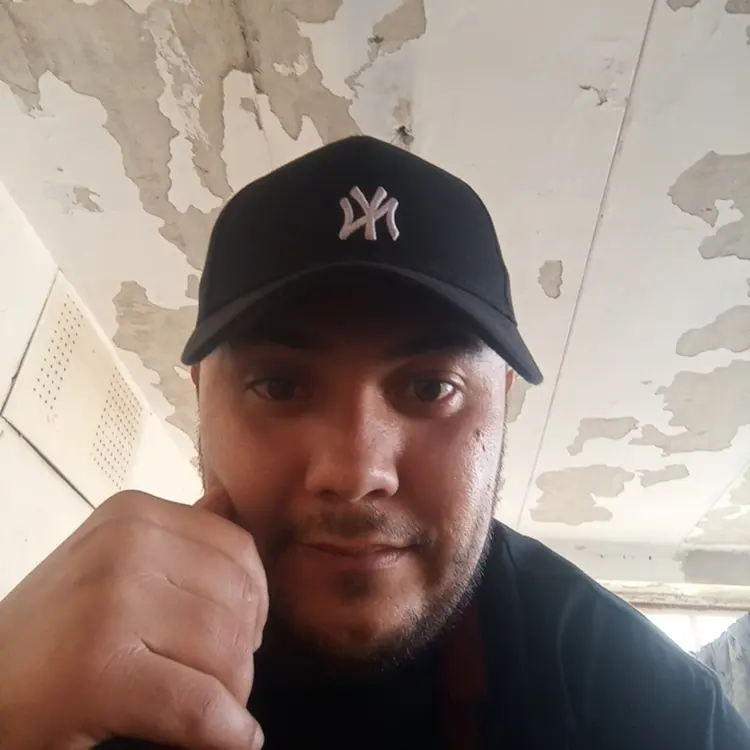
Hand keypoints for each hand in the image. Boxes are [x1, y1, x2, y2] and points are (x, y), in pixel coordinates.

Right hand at [0, 488, 267, 749]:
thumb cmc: (52, 635)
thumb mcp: (111, 563)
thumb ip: (173, 538)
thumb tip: (228, 501)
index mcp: (132, 513)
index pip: (238, 549)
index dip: (255, 602)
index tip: (244, 635)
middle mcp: (125, 543)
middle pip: (237, 602)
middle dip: (243, 652)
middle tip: (221, 683)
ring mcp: (111, 600)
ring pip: (227, 652)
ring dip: (232, 695)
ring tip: (209, 711)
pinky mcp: (99, 669)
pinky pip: (199, 706)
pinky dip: (226, 733)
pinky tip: (231, 740)